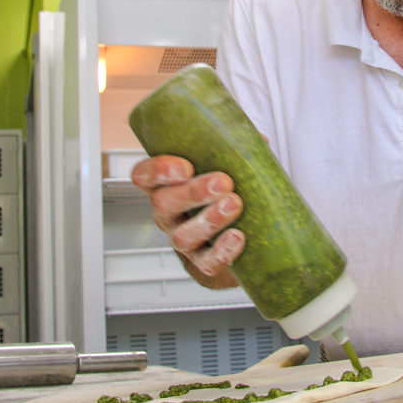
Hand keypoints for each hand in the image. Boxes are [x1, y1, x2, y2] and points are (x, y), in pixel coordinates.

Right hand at [131, 155, 244, 286]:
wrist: (243, 236)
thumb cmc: (227, 191)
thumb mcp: (226, 165)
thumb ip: (236, 149)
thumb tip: (258, 140)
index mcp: (168, 184)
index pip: (145, 175)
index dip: (158, 171)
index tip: (184, 167)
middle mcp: (169, 213)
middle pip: (164, 203)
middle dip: (193, 192)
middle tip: (223, 182)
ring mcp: (183, 239)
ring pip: (183, 236)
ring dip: (209, 220)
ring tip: (235, 205)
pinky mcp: (203, 262)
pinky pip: (206, 263)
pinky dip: (221, 251)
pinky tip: (237, 236)